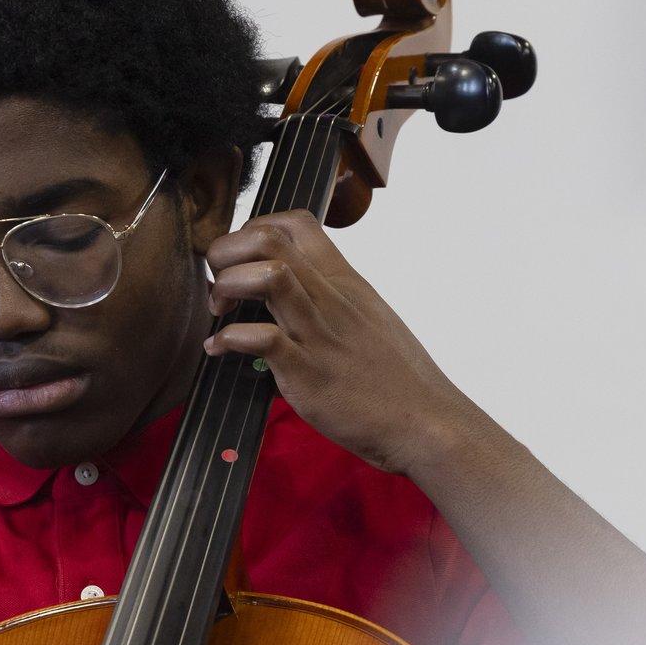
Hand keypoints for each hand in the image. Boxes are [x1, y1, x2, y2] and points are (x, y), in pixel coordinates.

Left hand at [202, 210, 482, 474]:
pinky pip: (261, 338)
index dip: (254, 228)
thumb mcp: (369, 319)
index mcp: (344, 281)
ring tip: (219, 310)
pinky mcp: (307, 372)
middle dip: (226, 252)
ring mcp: (318, 333)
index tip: (241, 257)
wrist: (427, 422)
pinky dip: (229, 339)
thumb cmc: (398, 379)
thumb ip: (333, 301)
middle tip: (218, 283)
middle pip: (267, 239)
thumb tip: (298, 297)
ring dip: (226, 286)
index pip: (296, 222)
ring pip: (265, 276)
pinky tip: (220, 349)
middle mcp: (330, 298)